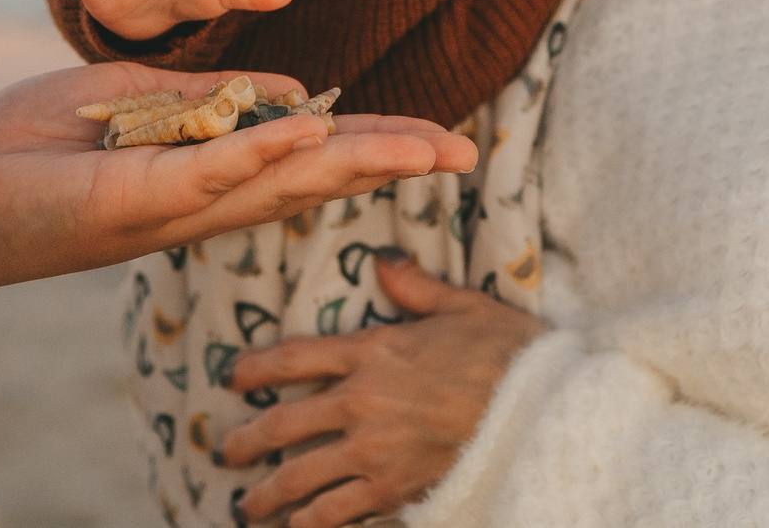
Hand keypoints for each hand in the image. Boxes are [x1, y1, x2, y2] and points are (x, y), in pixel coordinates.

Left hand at [0, 65, 475, 293]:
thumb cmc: (34, 146)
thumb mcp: (134, 103)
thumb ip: (209, 98)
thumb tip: (294, 93)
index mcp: (207, 175)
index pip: (306, 158)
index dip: (373, 145)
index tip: (436, 139)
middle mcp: (204, 199)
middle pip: (317, 178)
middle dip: (391, 163)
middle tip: (462, 154)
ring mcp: (176, 203)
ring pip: (283, 179)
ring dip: (355, 159)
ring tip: (421, 148)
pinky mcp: (139, 196)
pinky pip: (213, 168)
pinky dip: (265, 147)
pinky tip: (316, 129)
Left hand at [219, 255, 542, 526]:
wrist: (543, 409)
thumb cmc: (509, 353)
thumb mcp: (464, 306)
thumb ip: (416, 288)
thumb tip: (382, 266)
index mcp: (374, 350)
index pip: (295, 357)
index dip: (255, 367)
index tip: (231, 377)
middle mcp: (361, 401)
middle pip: (283, 423)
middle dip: (247, 440)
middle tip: (225, 452)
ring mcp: (373, 448)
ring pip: (299, 474)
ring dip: (267, 492)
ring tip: (248, 506)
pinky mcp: (393, 488)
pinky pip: (336, 511)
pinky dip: (310, 522)